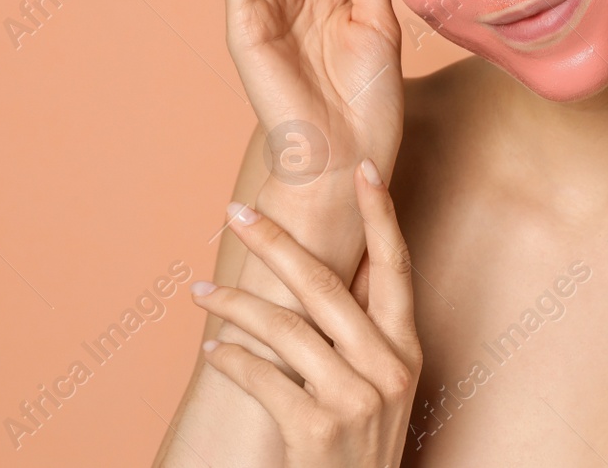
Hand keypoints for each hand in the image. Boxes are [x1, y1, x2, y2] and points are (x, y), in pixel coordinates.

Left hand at [193, 160, 422, 465]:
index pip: (396, 266)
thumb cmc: (355, 445)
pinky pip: (261, 376)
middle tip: (236, 213)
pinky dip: (230, 360)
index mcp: (406, 349)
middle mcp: (389, 368)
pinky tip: (213, 353)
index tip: (366, 169)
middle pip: (325, 283)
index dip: (382, 216)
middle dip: (275, 242)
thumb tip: (327, 266)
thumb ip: (360, 332)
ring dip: (233, 306)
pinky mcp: (317, 429)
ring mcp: (357, 399)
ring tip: (201, 294)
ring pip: (284, 327)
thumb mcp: (378, 387)